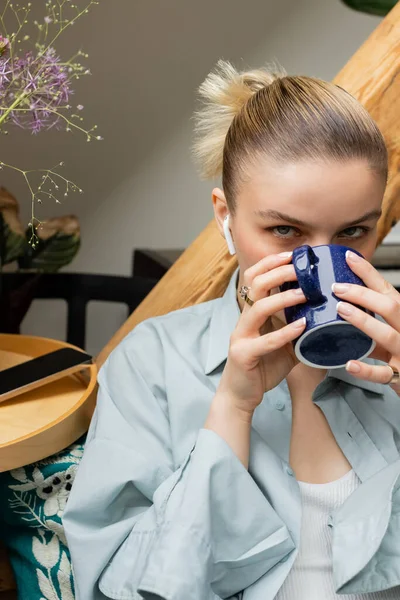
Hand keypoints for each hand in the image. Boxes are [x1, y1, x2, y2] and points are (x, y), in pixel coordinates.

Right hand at [217, 252, 306, 415]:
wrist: (242, 395)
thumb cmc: (263, 366)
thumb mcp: (283, 342)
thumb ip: (296, 327)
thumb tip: (324, 313)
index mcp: (253, 313)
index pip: (256, 278)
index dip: (271, 263)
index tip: (294, 255)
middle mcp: (244, 320)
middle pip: (255, 285)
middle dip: (278, 272)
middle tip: (301, 268)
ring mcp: (241, 336)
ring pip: (258, 308)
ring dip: (283, 298)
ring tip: (305, 294)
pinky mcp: (243, 355)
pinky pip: (265, 341)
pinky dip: (284, 332)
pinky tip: (301, 326)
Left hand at [332, 250, 399, 394]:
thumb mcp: (388, 334)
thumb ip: (370, 323)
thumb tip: (337, 304)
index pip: (387, 290)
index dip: (368, 273)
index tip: (348, 258)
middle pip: (390, 306)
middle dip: (363, 295)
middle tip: (336, 287)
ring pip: (387, 335)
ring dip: (363, 321)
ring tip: (341, 309)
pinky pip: (383, 374)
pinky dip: (366, 369)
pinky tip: (350, 364)